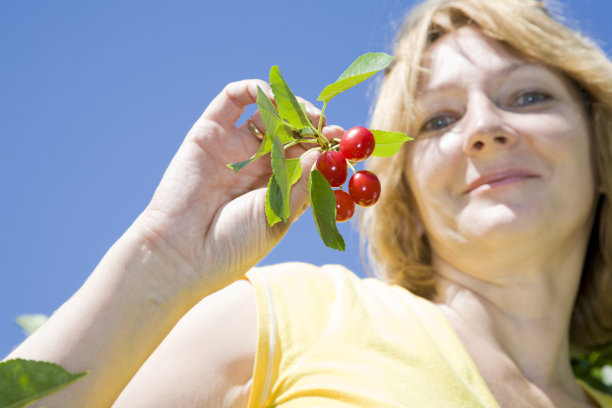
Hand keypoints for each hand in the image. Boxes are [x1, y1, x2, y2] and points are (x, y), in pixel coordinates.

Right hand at [135, 79, 341, 295]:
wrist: (183, 254)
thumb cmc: (235, 244)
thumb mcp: (280, 214)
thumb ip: (303, 181)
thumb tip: (328, 153)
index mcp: (278, 186)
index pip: (308, 154)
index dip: (326, 145)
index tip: (344, 142)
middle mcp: (257, 163)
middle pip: (292, 130)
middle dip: (313, 125)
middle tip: (329, 127)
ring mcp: (234, 146)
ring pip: (267, 111)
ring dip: (290, 106)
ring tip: (304, 117)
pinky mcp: (210, 132)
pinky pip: (232, 100)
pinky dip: (254, 90)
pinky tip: (272, 98)